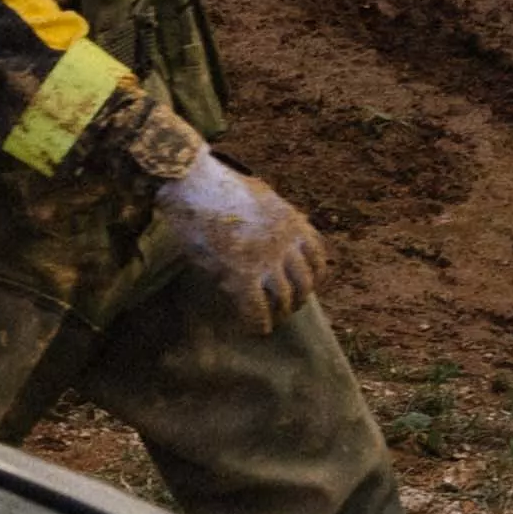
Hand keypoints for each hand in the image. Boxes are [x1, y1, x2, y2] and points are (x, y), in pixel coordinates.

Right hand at [152, 151, 325, 324]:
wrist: (194, 184)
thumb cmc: (217, 186)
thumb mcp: (258, 196)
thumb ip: (270, 217)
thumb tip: (266, 234)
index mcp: (293, 222)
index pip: (318, 256)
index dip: (315, 275)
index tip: (307, 284)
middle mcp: (286, 242)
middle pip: (305, 280)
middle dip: (300, 298)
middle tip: (289, 307)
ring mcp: (266, 259)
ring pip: (285, 296)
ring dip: (281, 311)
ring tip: (273, 319)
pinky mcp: (242, 274)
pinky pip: (257, 307)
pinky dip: (259, 321)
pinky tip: (257, 329)